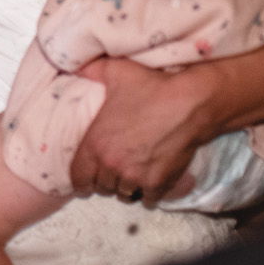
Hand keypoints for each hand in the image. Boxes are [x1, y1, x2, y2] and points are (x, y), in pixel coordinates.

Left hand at [69, 57, 215, 205]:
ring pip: (124, 195)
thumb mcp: (115, 72)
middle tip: (111, 172)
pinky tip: (149, 183)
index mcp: (95, 143)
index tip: (85, 179)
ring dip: (125, 189)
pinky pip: (148, 200)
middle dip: (104, 181)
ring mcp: (136, 177)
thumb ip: (90, 70)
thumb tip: (74, 64)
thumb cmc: (151, 87)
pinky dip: (148, 194)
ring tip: (129, 177)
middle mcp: (112, 165)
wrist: (189, 103)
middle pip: (101, 187)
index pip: (78, 178)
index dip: (80, 180)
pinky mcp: (160, 183)